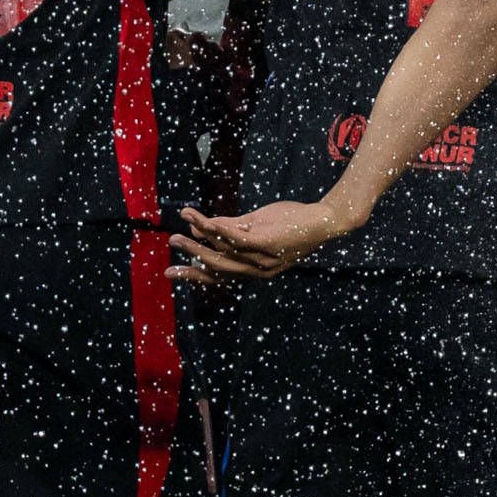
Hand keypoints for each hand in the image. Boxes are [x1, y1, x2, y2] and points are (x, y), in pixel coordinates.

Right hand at [175, 195, 358, 282]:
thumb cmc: (292, 222)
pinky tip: (204, 221)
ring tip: (183, 221)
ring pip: (225, 250)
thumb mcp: (258, 226)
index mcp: (255, 269)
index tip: (173, 272)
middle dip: (192, 255)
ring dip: (201, 236)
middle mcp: (257, 269)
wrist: (324, 221)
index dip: (196, 274)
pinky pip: (238, 238)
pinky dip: (218, 230)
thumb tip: (204, 226)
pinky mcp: (268, 243)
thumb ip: (233, 228)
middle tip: (172, 243)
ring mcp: (263, 257)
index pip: (221, 276)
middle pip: (218, 267)